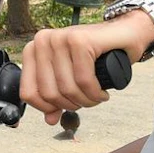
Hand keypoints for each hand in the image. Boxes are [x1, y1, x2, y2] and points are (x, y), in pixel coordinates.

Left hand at [20, 15, 153, 123]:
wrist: (125, 33)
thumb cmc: (97, 54)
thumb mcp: (70, 76)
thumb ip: (56, 97)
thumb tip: (50, 119)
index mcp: (34, 49)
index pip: (28, 93)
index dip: (48, 108)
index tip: (65, 109)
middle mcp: (43, 41)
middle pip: (50, 94)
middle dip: (72, 105)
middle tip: (87, 101)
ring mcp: (61, 38)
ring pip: (68, 88)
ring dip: (87, 100)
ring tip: (96, 97)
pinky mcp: (80, 40)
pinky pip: (84, 80)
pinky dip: (96, 93)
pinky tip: (102, 93)